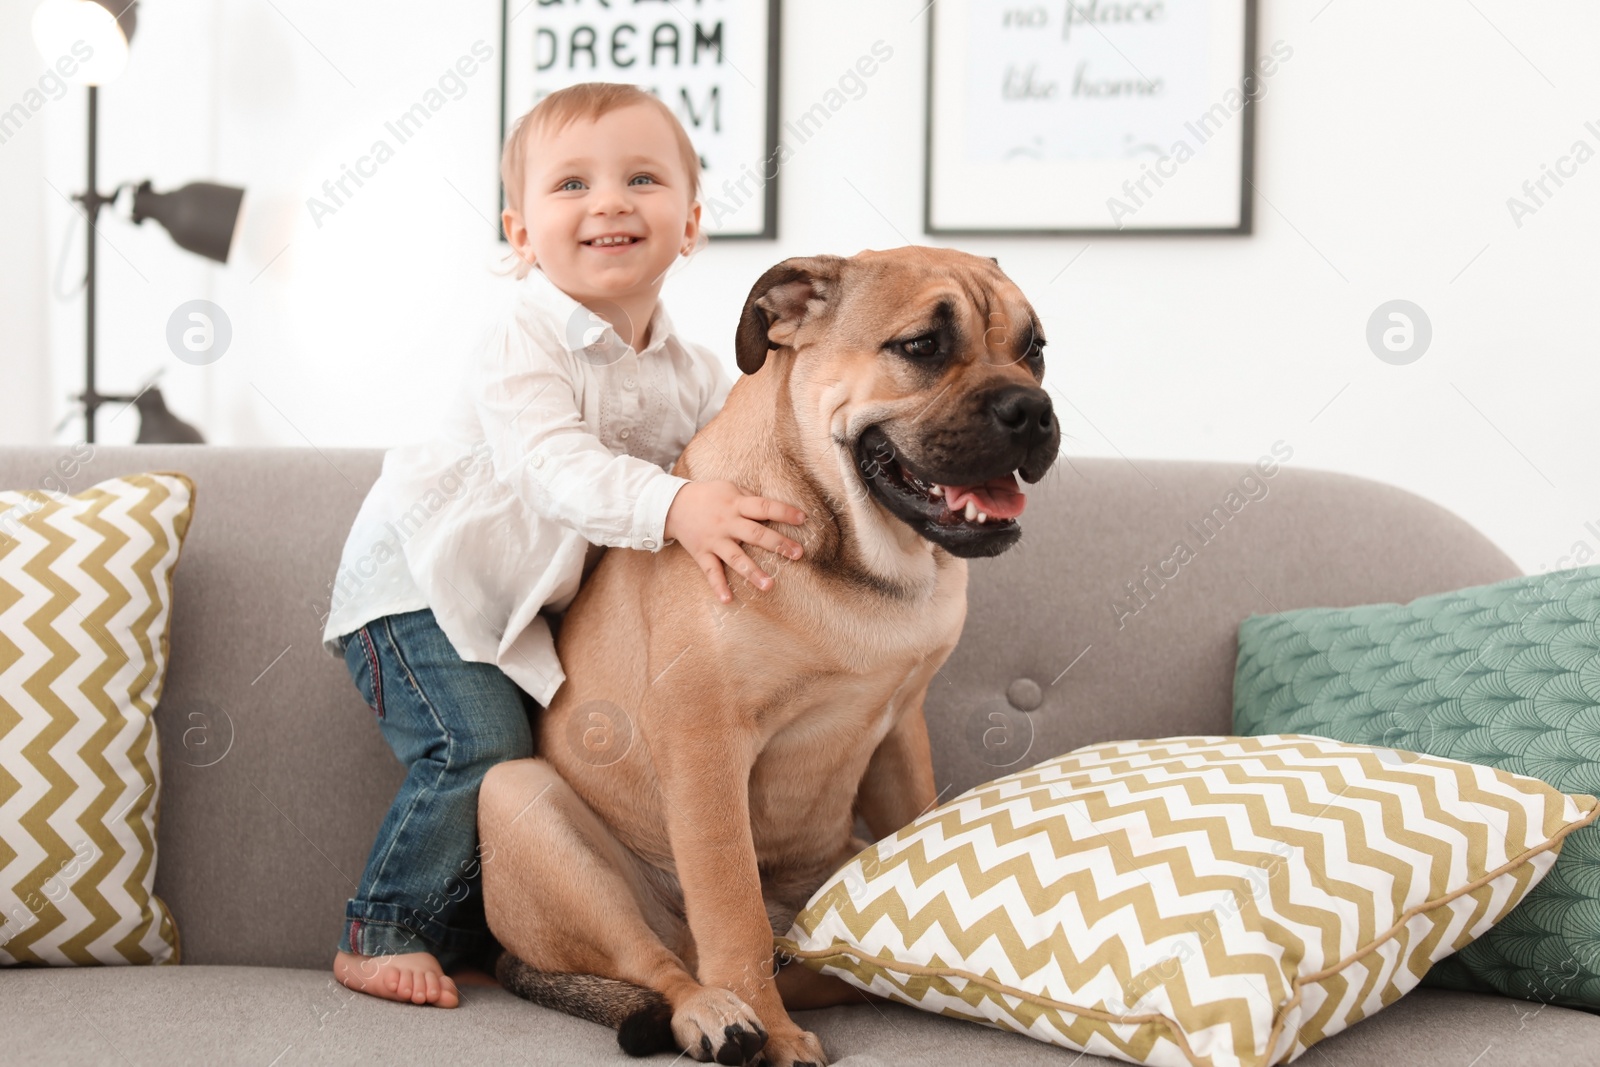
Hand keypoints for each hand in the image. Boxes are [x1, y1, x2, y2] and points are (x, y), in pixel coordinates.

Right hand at [664, 480, 806, 603]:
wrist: (672, 504)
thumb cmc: (709, 496)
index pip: (764, 507)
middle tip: (798, 554)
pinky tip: (728, 600)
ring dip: (752, 572)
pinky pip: (711, 572)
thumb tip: (775, 509)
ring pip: (736, 558)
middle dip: (778, 544)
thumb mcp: (730, 489)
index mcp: (736, 504)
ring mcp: (714, 540)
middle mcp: (727, 523)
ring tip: (769, 585)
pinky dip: (718, 586)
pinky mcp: (702, 553)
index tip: (803, 519)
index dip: (784, 512)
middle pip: (755, 534)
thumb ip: (750, 499)